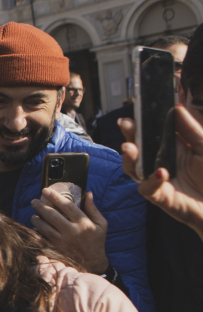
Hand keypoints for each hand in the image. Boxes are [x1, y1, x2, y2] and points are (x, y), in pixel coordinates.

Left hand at [31, 188, 108, 272]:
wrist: (92, 264)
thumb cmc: (96, 241)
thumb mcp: (101, 225)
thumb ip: (93, 209)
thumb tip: (88, 193)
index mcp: (83, 223)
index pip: (67, 206)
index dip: (55, 196)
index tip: (46, 190)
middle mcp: (72, 231)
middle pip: (52, 215)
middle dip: (40, 206)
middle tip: (34, 201)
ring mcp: (62, 241)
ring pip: (44, 227)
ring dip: (36, 219)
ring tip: (34, 215)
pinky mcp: (55, 250)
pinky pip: (42, 238)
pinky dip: (36, 232)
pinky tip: (35, 228)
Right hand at [119, 108, 202, 239]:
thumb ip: (190, 129)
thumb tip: (176, 109)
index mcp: (170, 150)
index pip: (148, 137)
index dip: (136, 128)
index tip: (130, 119)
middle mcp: (159, 164)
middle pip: (136, 152)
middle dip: (128, 138)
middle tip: (126, 127)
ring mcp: (158, 181)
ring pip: (134, 170)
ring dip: (130, 159)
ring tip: (131, 149)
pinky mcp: (161, 198)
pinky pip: (147, 189)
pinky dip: (151, 181)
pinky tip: (160, 172)